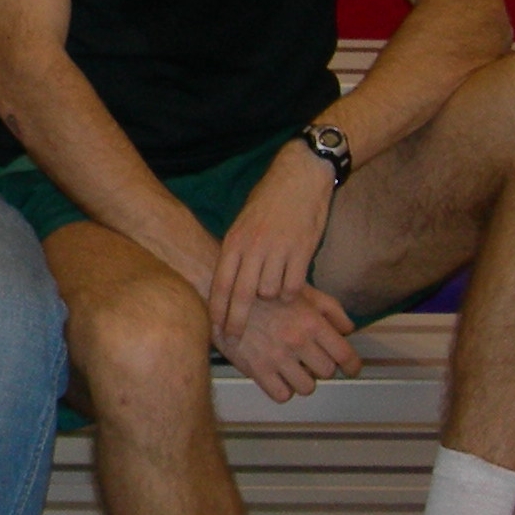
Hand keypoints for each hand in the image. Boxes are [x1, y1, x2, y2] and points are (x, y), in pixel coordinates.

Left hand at [209, 144, 335, 338]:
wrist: (298, 176)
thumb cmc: (269, 200)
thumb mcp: (243, 223)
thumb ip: (237, 250)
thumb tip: (227, 280)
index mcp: (235, 240)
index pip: (221, 282)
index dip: (216, 308)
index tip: (213, 327)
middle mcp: (254, 247)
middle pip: (242, 294)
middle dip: (236, 320)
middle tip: (234, 337)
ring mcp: (278, 250)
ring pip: (270, 293)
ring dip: (271, 298)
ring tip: (273, 294)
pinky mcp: (302, 252)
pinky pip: (293, 287)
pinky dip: (292, 292)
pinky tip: (291, 288)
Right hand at [214, 284, 359, 403]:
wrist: (220, 294)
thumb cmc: (261, 291)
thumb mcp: (300, 290)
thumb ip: (329, 308)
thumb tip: (348, 329)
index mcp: (311, 320)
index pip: (345, 355)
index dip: (353, 366)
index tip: (351, 369)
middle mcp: (297, 340)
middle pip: (327, 372)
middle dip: (321, 367)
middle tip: (311, 360)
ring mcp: (276, 356)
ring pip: (307, 387)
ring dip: (303, 380)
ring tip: (294, 369)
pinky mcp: (256, 369)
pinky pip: (282, 394)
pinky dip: (283, 389)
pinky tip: (277, 376)